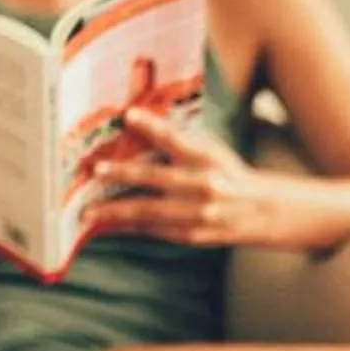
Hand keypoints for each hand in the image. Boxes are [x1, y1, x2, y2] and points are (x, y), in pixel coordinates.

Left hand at [85, 107, 278, 247]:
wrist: (260, 212)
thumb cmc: (228, 174)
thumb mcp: (212, 151)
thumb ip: (181, 143)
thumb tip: (137, 130)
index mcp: (208, 159)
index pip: (177, 139)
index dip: (153, 126)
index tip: (128, 115)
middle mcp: (203, 187)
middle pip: (157, 177)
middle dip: (124, 173)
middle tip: (96, 170)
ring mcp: (196, 214)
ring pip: (150, 212)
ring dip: (116, 211)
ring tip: (89, 212)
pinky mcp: (191, 235)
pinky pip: (154, 231)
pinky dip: (129, 228)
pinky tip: (107, 226)